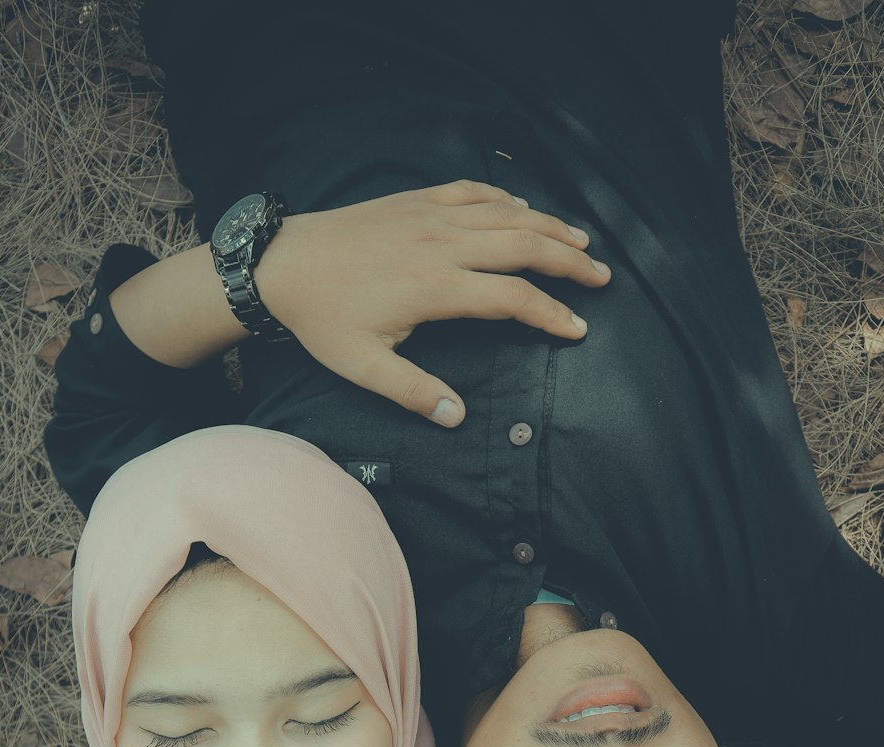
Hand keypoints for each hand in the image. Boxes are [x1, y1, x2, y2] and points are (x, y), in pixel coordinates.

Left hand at [255, 179, 610, 425]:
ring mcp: (430, 215)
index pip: (513, 299)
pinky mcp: (416, 199)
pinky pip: (473, 191)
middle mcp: (442, 243)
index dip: (551, 314)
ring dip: (549, 226)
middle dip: (569, 261)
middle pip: (524, 246)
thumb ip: (413, 393)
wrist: (282, 265)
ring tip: (582, 241)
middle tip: (601, 277)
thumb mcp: (363, 367)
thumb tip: (456, 418)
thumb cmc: (322, 320)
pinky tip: (524, 208)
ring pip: (506, 214)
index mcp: (435, 288)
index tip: (576, 329)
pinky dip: (505, 198)